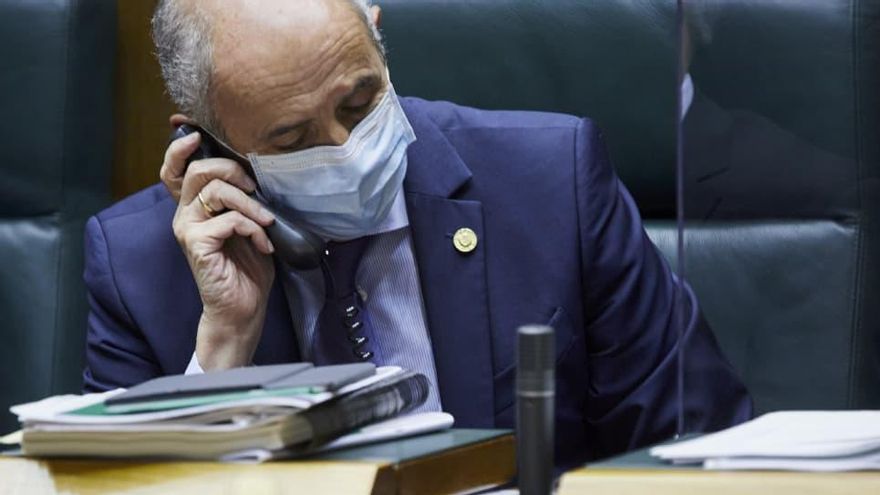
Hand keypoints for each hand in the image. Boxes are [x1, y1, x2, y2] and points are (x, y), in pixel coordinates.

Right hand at [164, 121, 275, 370]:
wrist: (243, 307)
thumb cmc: (248, 265)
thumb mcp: (249, 223)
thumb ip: (243, 197)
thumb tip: (259, 169)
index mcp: (194, 205)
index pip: (176, 168)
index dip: (182, 148)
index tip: (198, 134)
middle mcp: (185, 213)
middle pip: (199, 170)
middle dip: (233, 169)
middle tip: (256, 187)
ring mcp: (188, 228)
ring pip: (215, 190)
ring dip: (250, 203)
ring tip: (267, 220)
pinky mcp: (196, 244)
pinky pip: (228, 219)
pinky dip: (253, 228)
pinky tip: (264, 244)